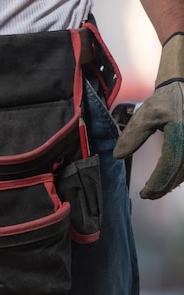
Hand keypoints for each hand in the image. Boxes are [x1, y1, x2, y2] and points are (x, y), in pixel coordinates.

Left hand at [113, 33, 183, 199]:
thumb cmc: (167, 98)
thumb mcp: (146, 115)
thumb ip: (132, 136)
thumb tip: (117, 156)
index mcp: (181, 133)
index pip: (169, 165)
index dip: (157, 183)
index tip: (145, 193)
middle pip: (180, 172)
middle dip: (164, 186)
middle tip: (149, 195)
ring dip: (173, 182)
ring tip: (157, 189)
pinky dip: (179, 173)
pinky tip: (170, 178)